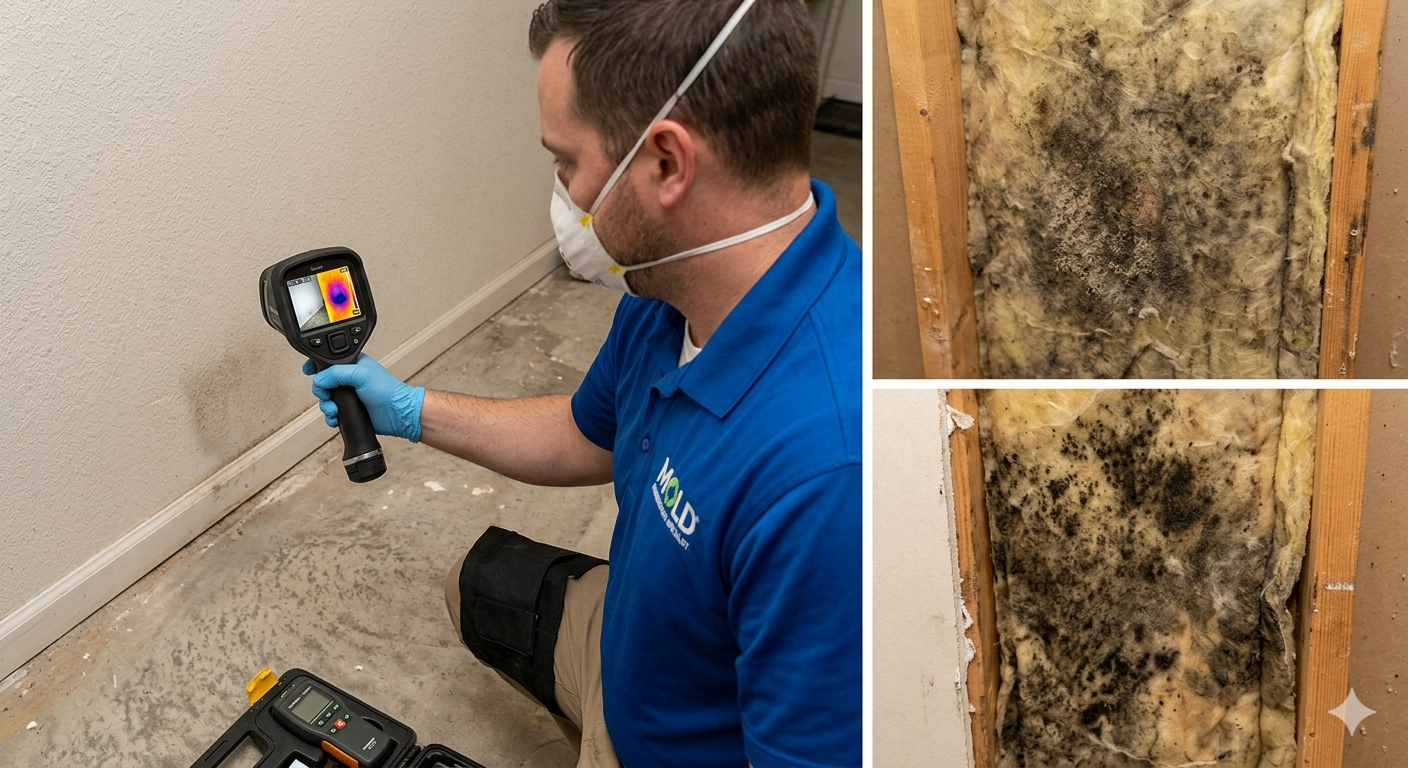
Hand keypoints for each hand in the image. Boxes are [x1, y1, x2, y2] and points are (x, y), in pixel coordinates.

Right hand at [305, 355, 425, 441]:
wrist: (397, 414)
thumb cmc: (387, 390)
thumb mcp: (360, 374)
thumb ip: (335, 373)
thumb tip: (318, 380)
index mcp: (351, 365)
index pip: (327, 361)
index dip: (316, 366)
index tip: (308, 371)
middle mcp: (349, 379)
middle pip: (323, 383)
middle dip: (321, 391)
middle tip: (327, 395)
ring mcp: (349, 396)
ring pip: (326, 399)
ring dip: (326, 406)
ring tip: (334, 409)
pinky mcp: (350, 410)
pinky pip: (332, 414)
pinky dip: (331, 417)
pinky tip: (336, 418)